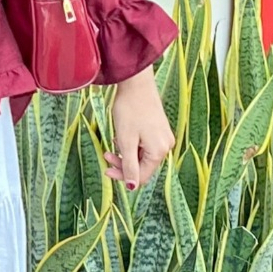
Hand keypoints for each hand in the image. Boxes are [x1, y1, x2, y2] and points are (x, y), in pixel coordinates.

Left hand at [103, 65, 174, 189]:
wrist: (136, 84)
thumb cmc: (130, 110)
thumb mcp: (126, 141)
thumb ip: (129, 165)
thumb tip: (132, 187)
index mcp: (159, 151)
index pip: (141, 176)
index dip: (123, 176)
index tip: (106, 171)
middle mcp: (166, 146)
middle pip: (142, 165)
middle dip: (123, 163)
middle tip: (106, 155)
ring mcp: (163, 137)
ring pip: (142, 154)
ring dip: (126, 153)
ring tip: (113, 141)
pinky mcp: (159, 128)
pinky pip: (144, 144)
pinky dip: (131, 144)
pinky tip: (121, 135)